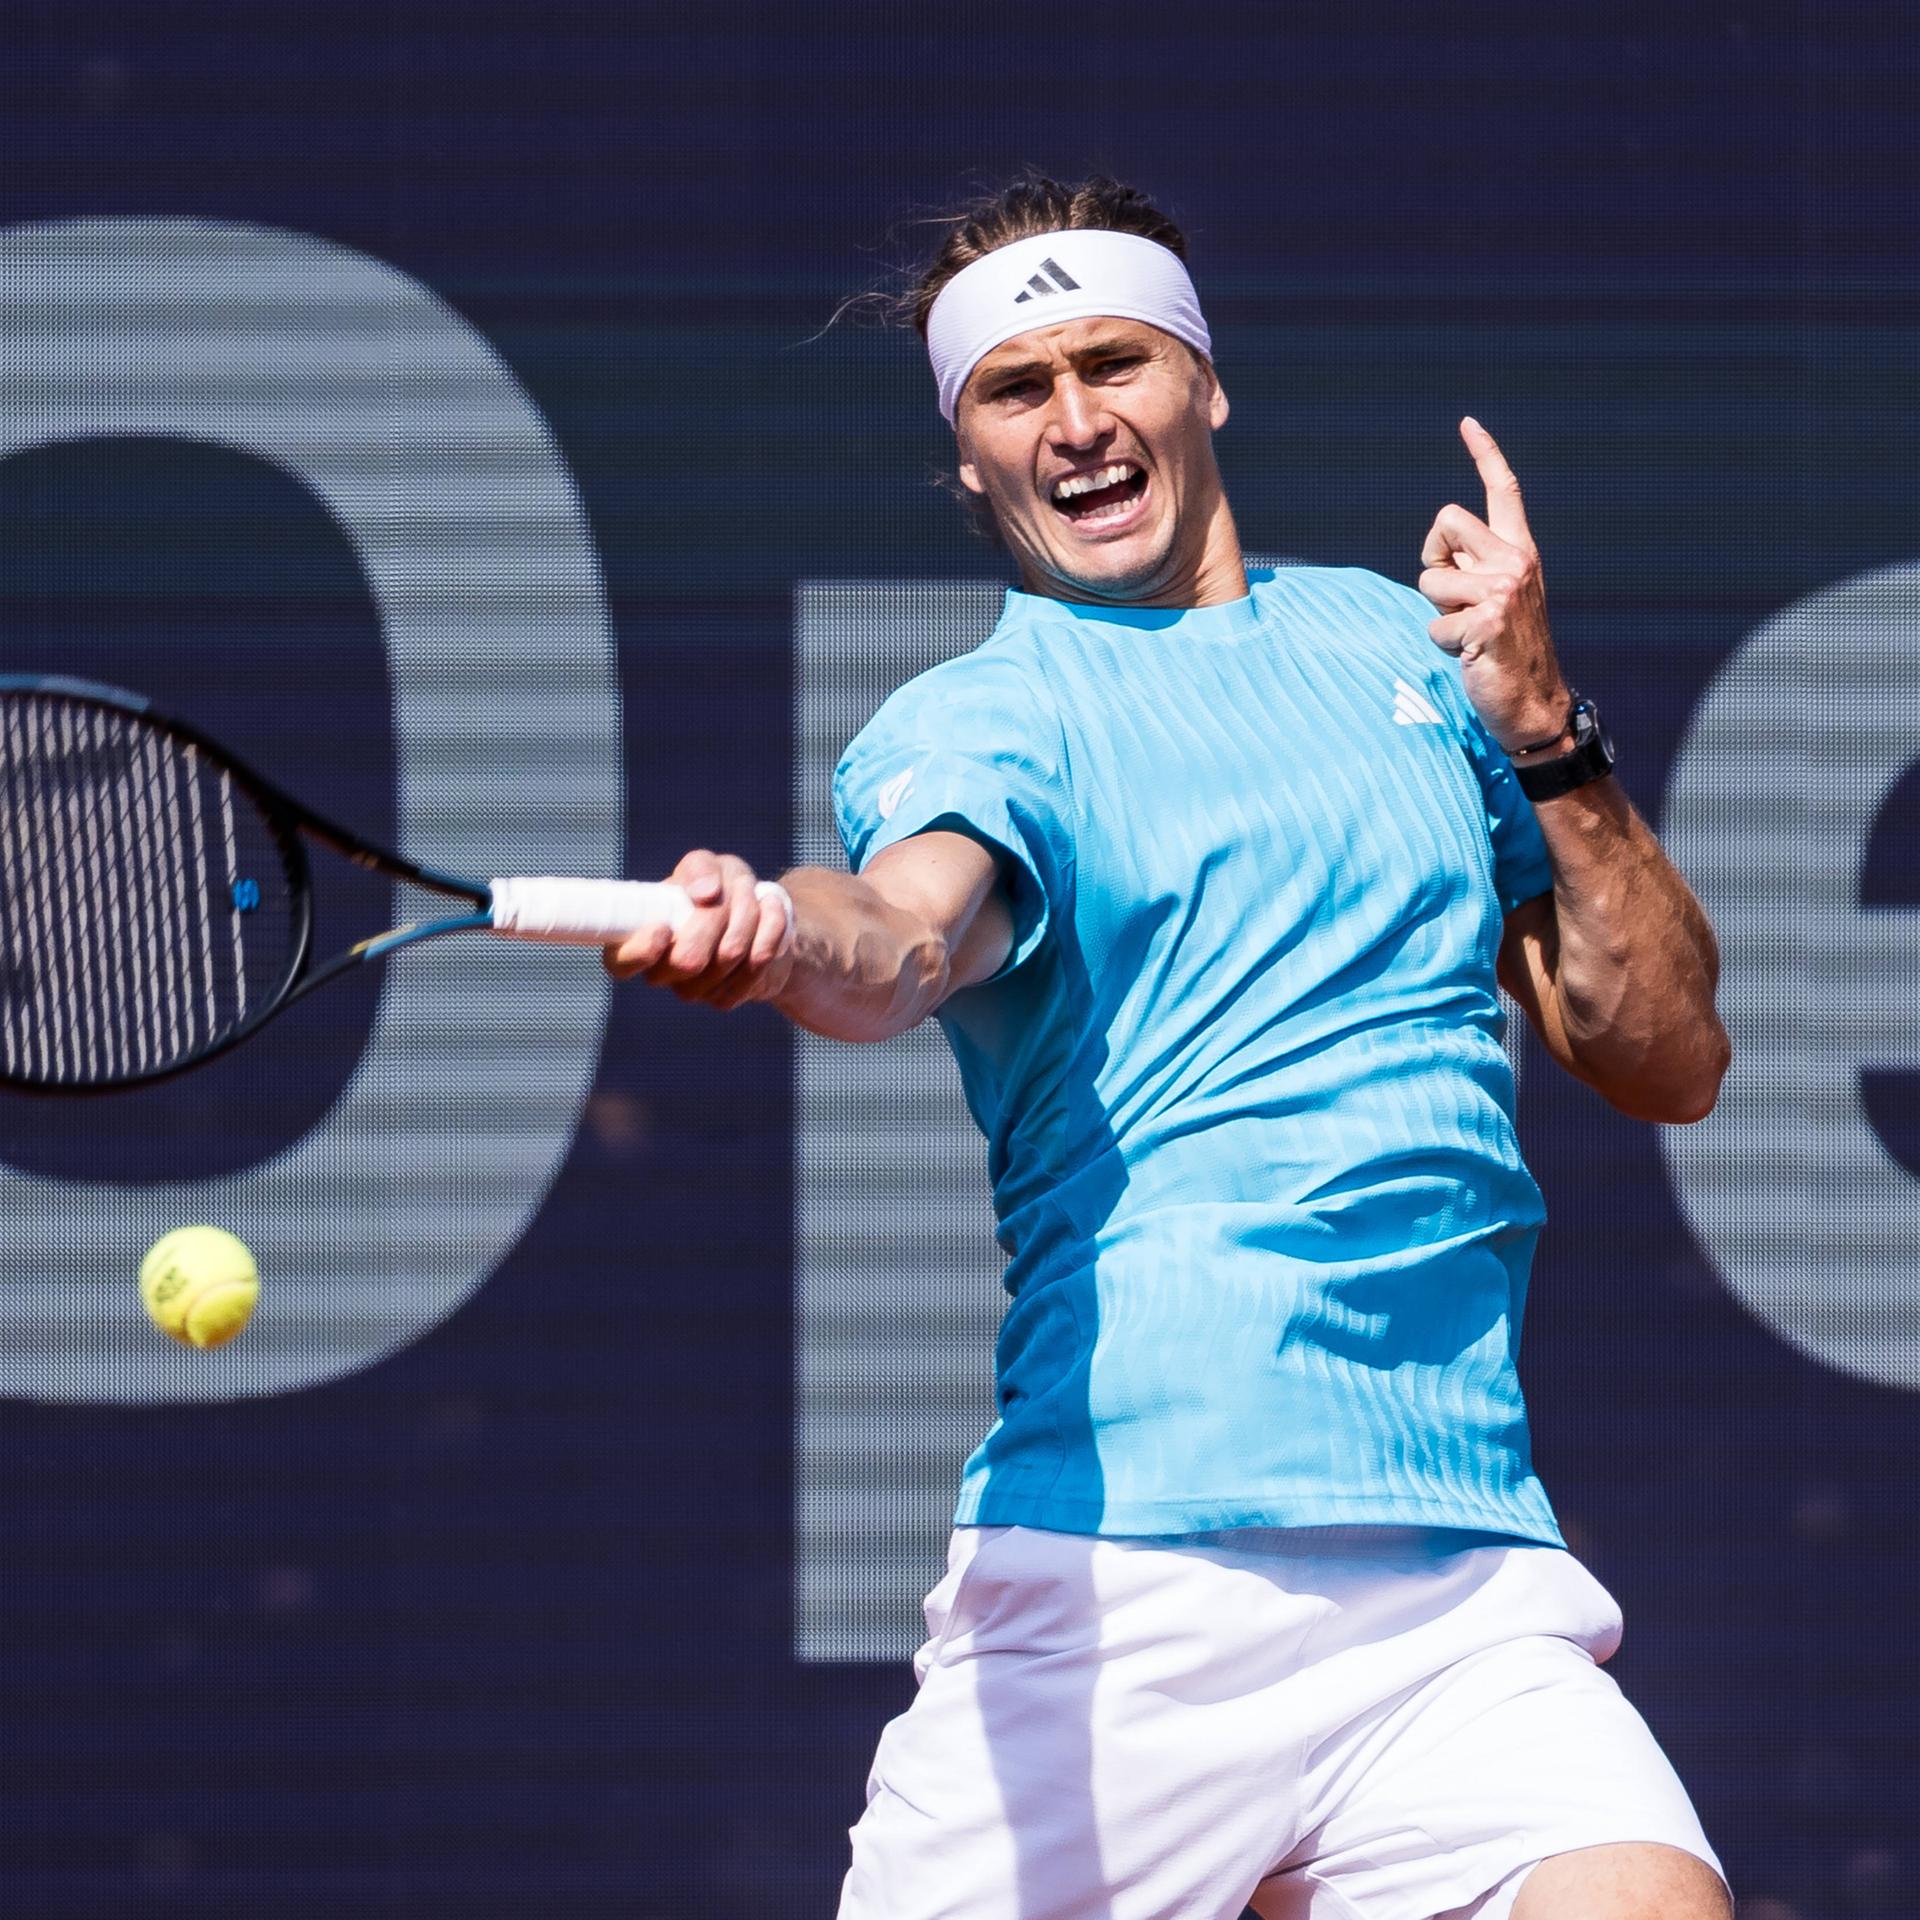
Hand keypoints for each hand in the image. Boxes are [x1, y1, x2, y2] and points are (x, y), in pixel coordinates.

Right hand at [603, 849, 794, 1008]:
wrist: (760, 918)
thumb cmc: (720, 889)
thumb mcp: (710, 866)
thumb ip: (699, 868)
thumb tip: (704, 893)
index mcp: (638, 938)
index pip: (621, 962)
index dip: (642, 950)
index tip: (665, 928)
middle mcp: (660, 972)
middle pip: (688, 959)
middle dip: (717, 916)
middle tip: (732, 892)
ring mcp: (692, 991)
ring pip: (727, 957)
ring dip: (748, 916)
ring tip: (753, 895)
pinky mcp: (725, 998)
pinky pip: (755, 966)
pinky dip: (770, 930)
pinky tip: (771, 911)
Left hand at [1419, 417, 1573, 755]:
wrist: (1532, 704)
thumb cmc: (1503, 652)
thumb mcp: (1493, 599)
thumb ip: (1472, 569)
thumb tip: (1439, 554)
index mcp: (1520, 551)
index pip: (1504, 491)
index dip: (1484, 454)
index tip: (1467, 423)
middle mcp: (1516, 561)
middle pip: (1444, 522)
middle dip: (1432, 559)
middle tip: (1453, 599)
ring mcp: (1505, 589)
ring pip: (1430, 579)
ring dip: (1437, 613)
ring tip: (1468, 634)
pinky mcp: (1489, 620)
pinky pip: (1434, 626)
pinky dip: (1443, 647)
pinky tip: (1472, 656)